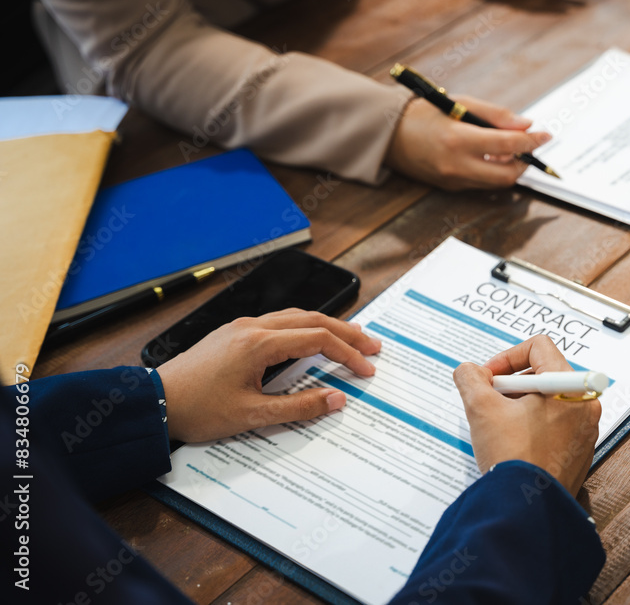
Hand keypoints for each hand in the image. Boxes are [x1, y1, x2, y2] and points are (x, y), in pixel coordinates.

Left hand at [157, 309, 381, 442]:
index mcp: (259, 343)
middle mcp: (252, 327)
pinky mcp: (234, 333)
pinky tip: (312, 338)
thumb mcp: (252, 415)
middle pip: (312, 319)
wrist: (154, 403)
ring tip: (351, 338)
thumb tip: (336, 399)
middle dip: (346, 332)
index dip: (347, 353)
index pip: (317, 339)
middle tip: (373, 345)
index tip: (367, 369)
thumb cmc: (197, 409)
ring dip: (326, 326)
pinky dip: (304, 327)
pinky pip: (279, 321)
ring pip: (295, 316)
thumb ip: (299, 407)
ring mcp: (242, 327)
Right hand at [386, 96, 550, 189]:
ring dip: (509, 168)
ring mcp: (453, 180)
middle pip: (507, 175)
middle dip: (524, 162)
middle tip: (529, 147)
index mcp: (459, 139)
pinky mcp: (450, 188)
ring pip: (496, 183)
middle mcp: (457, 165)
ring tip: (508, 149)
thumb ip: (496, 115)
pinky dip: (493, 172)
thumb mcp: (461, 103)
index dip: (531, 141)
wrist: (388, 135)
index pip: (508, 144)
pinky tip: (491, 157)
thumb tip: (525, 125)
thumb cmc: (423, 113)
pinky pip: (481, 184)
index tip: (546, 135)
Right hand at [452, 335, 600, 495]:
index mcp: (570, 388)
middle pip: (544, 373)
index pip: (539, 347)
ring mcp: (584, 431)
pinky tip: (512, 442)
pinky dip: (531, 425)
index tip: (489, 377)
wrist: (527, 510)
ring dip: (519, 404)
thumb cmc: (514, 460)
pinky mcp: (577, 451)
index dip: (507, 357)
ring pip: (548, 400)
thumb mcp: (481, 410)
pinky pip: (554, 424)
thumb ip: (470, 379)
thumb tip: (469, 372)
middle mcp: (585, 406)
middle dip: (511, 383)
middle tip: (489, 401)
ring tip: (498, 424)